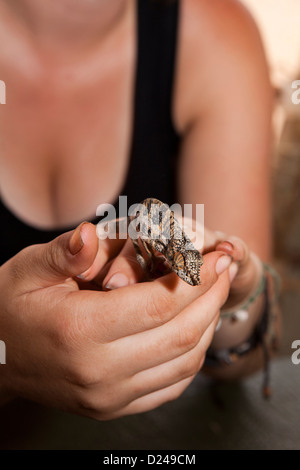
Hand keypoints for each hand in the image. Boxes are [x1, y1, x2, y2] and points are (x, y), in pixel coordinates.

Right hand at [0, 222, 234, 419]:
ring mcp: (108, 397)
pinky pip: (170, 386)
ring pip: (183, 364)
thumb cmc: (11, 308)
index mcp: (79, 330)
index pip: (158, 305)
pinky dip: (192, 356)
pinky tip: (195, 330)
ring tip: (214, 295)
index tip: (217, 258)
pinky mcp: (113, 407)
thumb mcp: (28, 270)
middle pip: (180, 335)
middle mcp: (98, 372)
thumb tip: (92, 234)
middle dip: (212, 298)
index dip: (196, 279)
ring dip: (208, 326)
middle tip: (225, 270)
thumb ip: (64, 252)